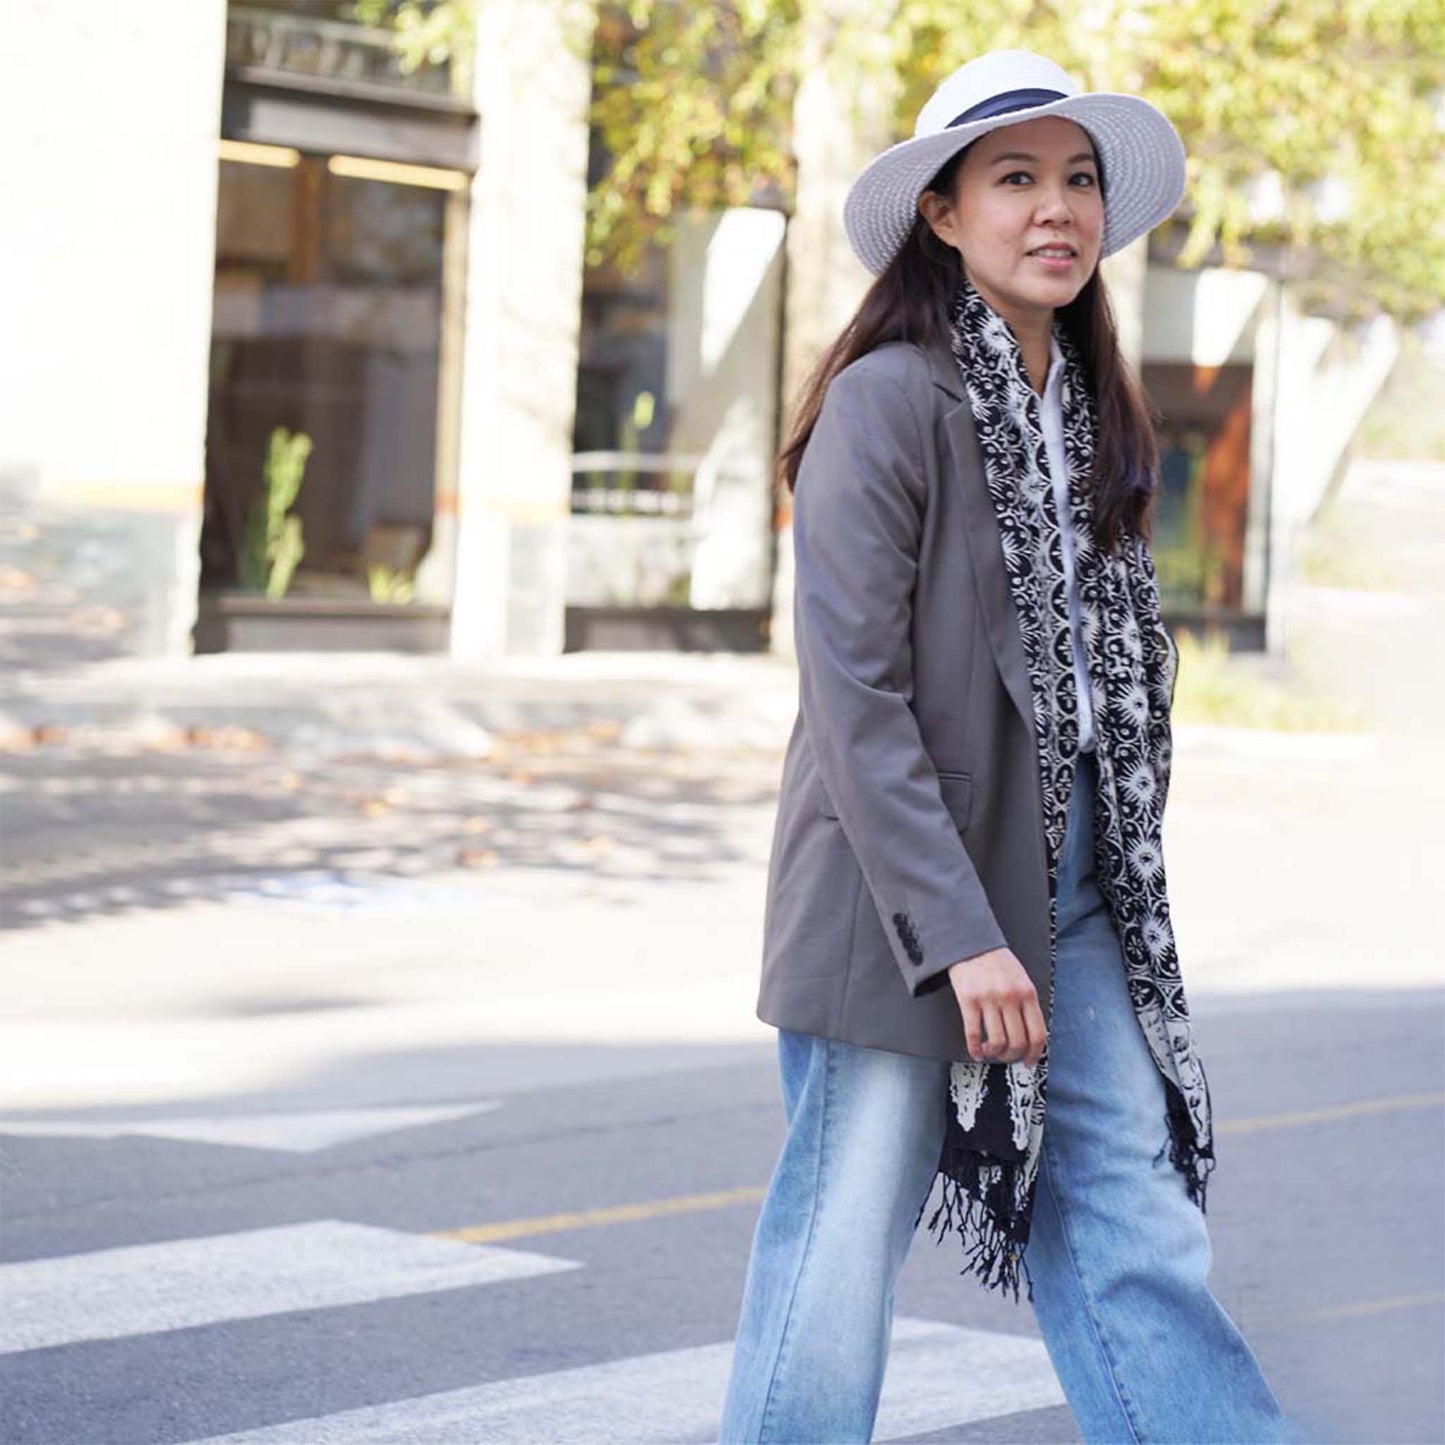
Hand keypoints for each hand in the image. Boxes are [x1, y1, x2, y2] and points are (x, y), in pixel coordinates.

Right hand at [947, 946, 1046, 1067]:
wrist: (971, 942)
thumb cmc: (996, 961)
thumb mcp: (1021, 978)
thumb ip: (1026, 1004)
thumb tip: (1029, 1035)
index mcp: (1027, 993)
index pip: (1038, 1033)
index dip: (1035, 1053)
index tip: (1030, 1061)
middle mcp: (1010, 997)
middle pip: (1018, 1041)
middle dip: (1013, 1056)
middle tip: (1007, 1057)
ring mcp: (989, 1000)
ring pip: (996, 1042)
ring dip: (994, 1054)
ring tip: (990, 1052)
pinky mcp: (969, 1000)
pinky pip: (973, 1034)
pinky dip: (975, 1049)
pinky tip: (976, 1051)